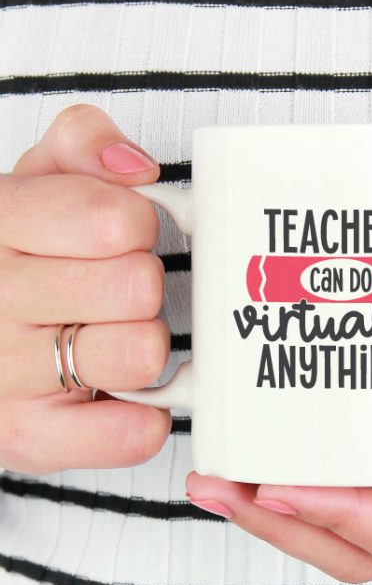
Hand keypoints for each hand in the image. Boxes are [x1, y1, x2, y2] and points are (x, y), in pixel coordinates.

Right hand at [0, 104, 171, 473]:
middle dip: (138, 285)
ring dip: (141, 344)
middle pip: (138, 286)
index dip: (136, 225)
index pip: (115, 219)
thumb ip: (82, 145)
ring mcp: (5, 378)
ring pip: (143, 352)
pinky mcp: (29, 439)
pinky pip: (133, 433)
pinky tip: (115, 393)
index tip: (116, 236)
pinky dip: (142, 414)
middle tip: (106, 292)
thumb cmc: (14, 256)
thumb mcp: (33, 181)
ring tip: (104, 338)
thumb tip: (134, 166)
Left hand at [186, 280, 371, 582]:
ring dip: (290, 503)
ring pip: (356, 518)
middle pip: (363, 542)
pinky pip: (370, 475)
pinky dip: (321, 470)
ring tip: (229, 473)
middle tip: (221, 486)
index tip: (277, 487)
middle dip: (287, 523)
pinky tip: (286, 443)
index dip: (339, 518)